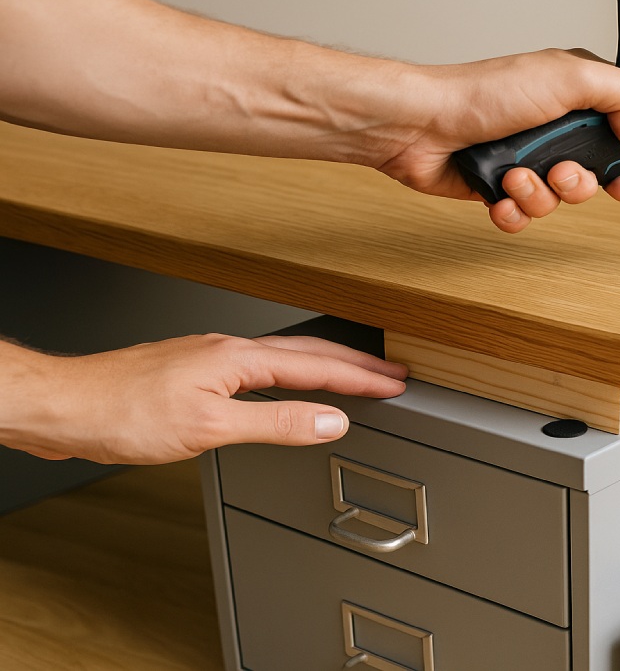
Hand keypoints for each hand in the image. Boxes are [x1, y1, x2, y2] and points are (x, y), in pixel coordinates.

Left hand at [0, 335, 407, 464]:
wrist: (62, 406)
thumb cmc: (120, 413)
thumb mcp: (209, 429)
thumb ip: (276, 423)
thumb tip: (330, 420)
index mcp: (237, 358)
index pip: (317, 366)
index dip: (361, 377)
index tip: (395, 383)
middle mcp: (226, 351)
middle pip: (307, 353)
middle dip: (354, 364)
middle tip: (391, 374)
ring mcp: (208, 360)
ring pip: (282, 358)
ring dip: (323, 366)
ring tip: (353, 377)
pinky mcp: (191, 374)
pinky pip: (258, 368)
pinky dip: (289, 375)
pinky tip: (285, 387)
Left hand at [371, 49, 619, 231]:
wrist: (422, 126)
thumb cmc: (481, 93)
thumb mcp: (567, 77)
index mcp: (578, 97)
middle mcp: (556, 129)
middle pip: (599, 175)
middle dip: (584, 183)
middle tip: (566, 174)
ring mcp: (530, 160)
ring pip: (561, 201)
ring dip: (540, 194)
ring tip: (517, 175)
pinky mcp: (503, 188)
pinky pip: (527, 218)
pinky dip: (514, 210)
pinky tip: (499, 194)